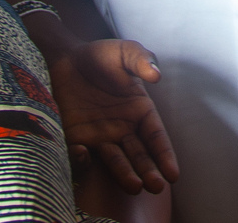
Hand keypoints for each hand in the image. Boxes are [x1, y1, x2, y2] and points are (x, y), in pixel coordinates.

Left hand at [46, 40, 176, 194]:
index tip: (172, 174)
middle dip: (149, 171)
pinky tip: (86, 156)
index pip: (155, 137)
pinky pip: (81, 154)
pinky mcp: (76, 138)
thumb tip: (156, 75)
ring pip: (116, 161)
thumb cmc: (100, 55)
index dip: (164, 155)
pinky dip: (82, 160)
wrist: (65, 56)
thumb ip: (141, 59)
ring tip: (135, 187)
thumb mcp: (124, 51)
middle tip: (156, 187)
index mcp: (139, 111)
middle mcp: (123, 128)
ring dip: (125, 175)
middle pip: (139, 155)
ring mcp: (100, 136)